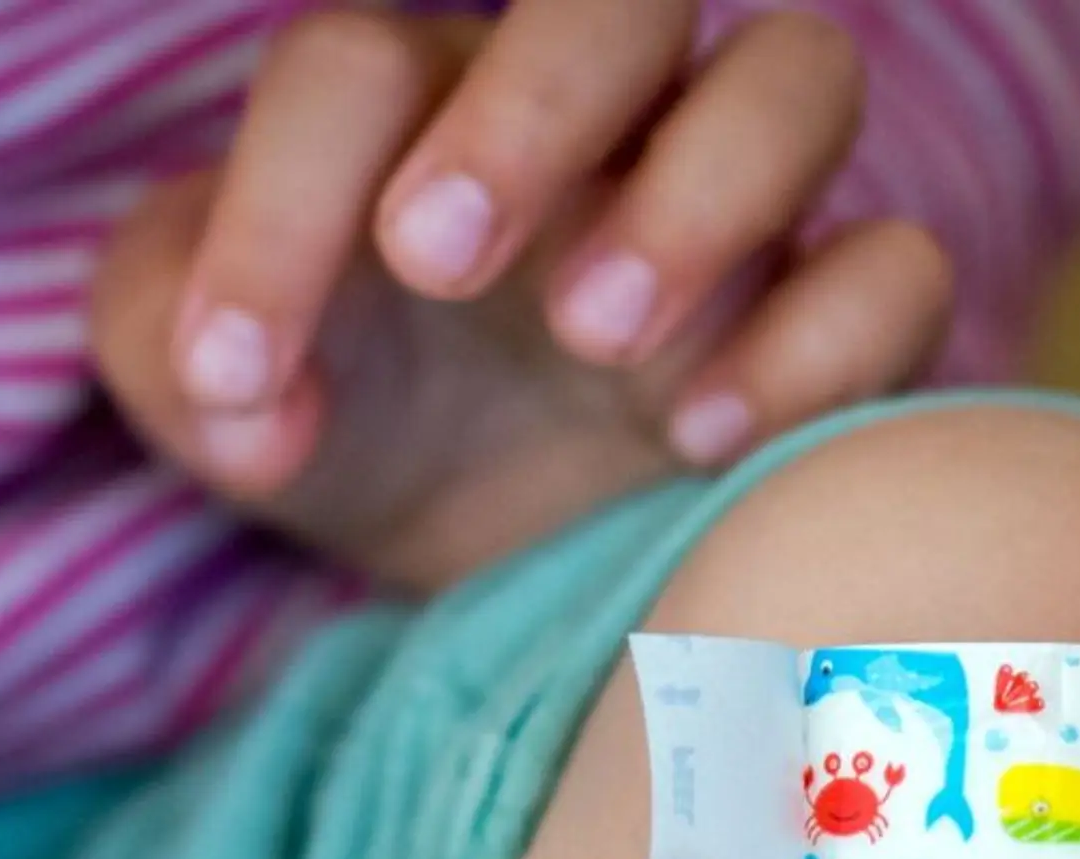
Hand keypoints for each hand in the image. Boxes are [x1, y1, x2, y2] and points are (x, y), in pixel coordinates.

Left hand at [90, 2, 951, 593]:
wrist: (512, 569)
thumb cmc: (371, 438)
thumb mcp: (224, 399)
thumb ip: (180, 349)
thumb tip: (255, 393)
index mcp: (430, 107)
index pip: (362, 68)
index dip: (283, 205)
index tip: (240, 374)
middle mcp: (608, 124)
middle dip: (530, 110)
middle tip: (440, 262)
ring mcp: (751, 215)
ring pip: (801, 77)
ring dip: (703, 192)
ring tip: (598, 338)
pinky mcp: (852, 329)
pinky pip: (899, 270)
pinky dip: (818, 338)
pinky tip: (702, 440)